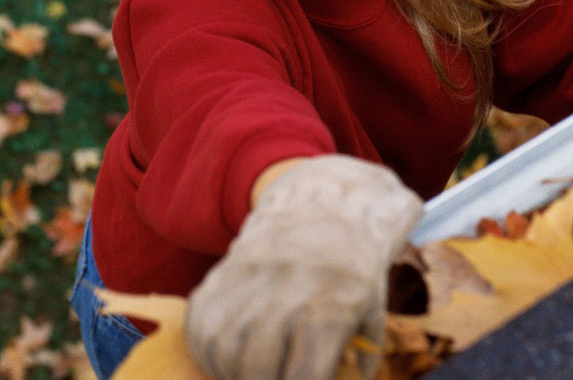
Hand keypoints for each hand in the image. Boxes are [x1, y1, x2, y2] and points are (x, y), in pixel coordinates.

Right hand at [185, 155, 422, 379]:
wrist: (321, 209)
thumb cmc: (350, 272)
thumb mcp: (373, 312)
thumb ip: (360, 357)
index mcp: (328, 308)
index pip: (306, 376)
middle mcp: (282, 293)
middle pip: (258, 369)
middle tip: (277, 379)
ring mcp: (246, 282)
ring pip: (222, 352)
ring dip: (233, 375)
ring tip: (252, 373)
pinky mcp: (219, 277)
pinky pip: (199, 331)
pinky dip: (209, 356)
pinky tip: (229, 360)